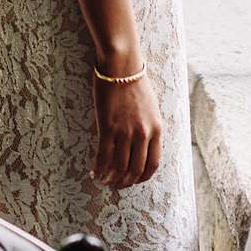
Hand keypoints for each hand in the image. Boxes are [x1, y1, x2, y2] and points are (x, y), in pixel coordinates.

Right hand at [91, 72, 162, 188]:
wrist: (121, 64)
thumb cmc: (134, 82)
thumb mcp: (150, 108)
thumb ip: (149, 127)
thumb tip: (142, 146)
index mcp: (156, 129)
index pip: (153, 164)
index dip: (142, 177)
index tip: (134, 181)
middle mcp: (143, 134)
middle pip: (135, 170)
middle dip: (125, 182)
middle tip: (116, 185)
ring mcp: (125, 132)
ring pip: (119, 167)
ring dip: (111, 179)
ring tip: (104, 181)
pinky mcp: (108, 127)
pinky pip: (103, 156)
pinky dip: (98, 168)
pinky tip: (94, 172)